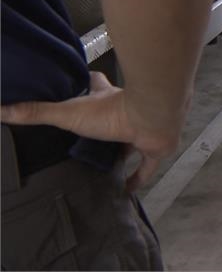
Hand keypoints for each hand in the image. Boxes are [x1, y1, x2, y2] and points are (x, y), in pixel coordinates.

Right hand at [0, 72, 179, 191]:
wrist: (154, 117)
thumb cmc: (111, 111)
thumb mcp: (68, 112)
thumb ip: (36, 112)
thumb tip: (0, 110)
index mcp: (106, 96)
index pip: (95, 82)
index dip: (88, 84)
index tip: (80, 86)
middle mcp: (127, 110)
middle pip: (114, 112)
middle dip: (103, 123)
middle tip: (88, 138)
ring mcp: (143, 128)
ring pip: (131, 139)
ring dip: (121, 151)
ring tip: (104, 164)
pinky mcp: (155, 148)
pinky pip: (147, 166)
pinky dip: (138, 177)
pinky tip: (127, 190)